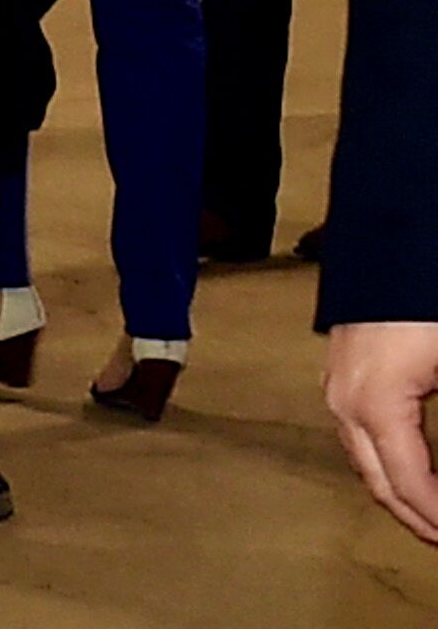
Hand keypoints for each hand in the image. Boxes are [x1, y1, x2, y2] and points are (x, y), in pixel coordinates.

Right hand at [328, 322, 437, 544]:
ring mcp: (336, 385)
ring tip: (433, 515)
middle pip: (379, 483)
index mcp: (376, 406)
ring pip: (363, 462)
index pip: (411, 485)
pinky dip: (384, 464)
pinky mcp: (339, 370)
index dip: (437, 519)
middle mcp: (345, 403)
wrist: (393, 243)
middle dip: (416, 520)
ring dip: (398, 495)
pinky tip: (410, 467)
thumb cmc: (426, 303)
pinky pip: (357, 435)